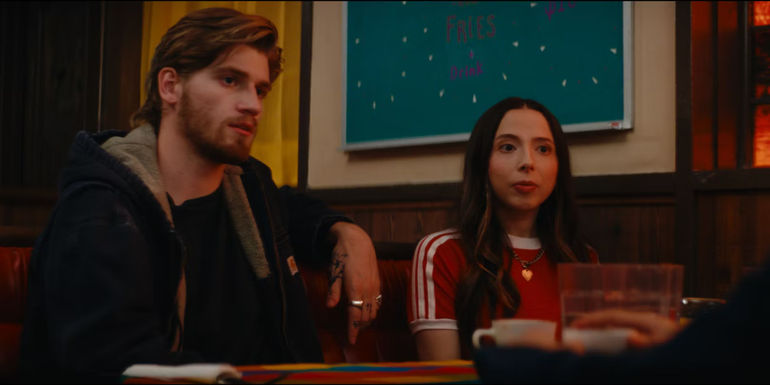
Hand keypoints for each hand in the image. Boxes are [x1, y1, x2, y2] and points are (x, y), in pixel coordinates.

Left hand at [325, 222, 380, 343]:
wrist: (358, 241)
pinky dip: (373, 311)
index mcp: (355, 288)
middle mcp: (367, 289)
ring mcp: (374, 286)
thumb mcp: (334, 272)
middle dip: (360, 327)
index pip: (355, 315)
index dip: (353, 329)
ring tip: (359, 325)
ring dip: (367, 320)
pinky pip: (378, 302)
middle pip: (366, 316)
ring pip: (374, 311)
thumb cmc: (343, 256)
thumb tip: (329, 306)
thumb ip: (333, 291)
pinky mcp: (378, 283)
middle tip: (352, 333)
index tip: (352, 340)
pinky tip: (367, 312)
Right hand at [570, 309, 681, 348]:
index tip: (576, 326)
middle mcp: (646, 322)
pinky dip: (614, 339)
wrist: (710, 352)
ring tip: (587, 338)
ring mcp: (649, 329)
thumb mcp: (667, 347)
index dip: (593, 320)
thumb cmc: (685, 347)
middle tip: (575, 330)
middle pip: (614, 319)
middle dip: (594, 323)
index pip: (613, 317)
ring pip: (620, 327)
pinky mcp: (652, 338)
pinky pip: (627, 335)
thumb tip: (629, 337)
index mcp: (647, 321)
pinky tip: (609, 346)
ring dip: (603, 331)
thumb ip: (647, 343)